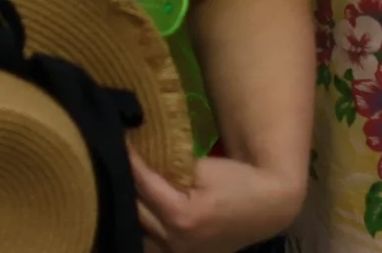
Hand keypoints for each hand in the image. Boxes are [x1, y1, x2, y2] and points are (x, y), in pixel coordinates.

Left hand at [131, 150, 304, 252]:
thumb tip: (141, 157)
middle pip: (135, 210)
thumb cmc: (239, 183)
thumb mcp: (204, 168)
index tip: (118, 140)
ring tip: (119, 182)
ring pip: (138, 231)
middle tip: (113, 157)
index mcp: (181, 217)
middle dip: (123, 182)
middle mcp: (174, 242)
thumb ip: (170, 167)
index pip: (143, 184)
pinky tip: (135, 208)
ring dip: (129, 206)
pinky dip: (142, 225)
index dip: (130, 160)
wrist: (268, 209)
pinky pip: (151, 243)